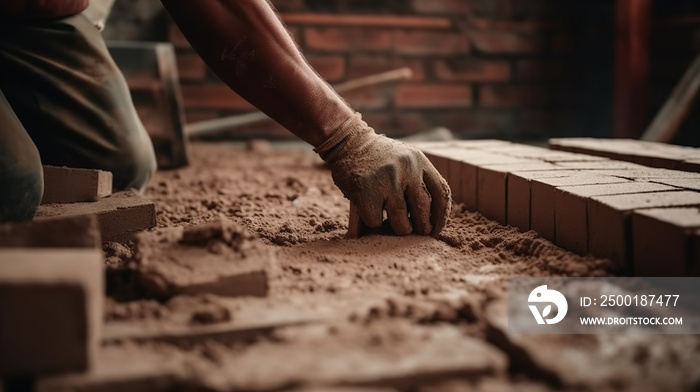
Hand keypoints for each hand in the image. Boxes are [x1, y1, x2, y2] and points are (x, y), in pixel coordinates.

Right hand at [315, 114, 450, 235]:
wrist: (347, 142)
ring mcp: (387, 181)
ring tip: (391, 225)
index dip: (441, 216)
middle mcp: (407, 169)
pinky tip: (370, 211)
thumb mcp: (404, 159)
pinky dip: (374, 223)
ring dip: (398, 229)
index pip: (441, 193)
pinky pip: (376, 222)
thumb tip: (431, 220)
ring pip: (402, 223)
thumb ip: (419, 180)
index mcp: (419, 160)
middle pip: (423, 212)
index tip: (435, 229)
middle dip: (421, 228)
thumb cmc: (378, 158)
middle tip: (414, 231)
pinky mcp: (366, 193)